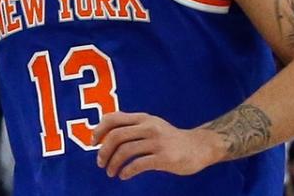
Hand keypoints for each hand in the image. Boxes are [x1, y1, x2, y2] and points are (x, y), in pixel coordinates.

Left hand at [93, 112, 218, 180]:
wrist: (200, 146)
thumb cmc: (171, 138)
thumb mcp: (152, 124)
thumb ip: (133, 126)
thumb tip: (105, 134)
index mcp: (143, 118)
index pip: (114, 118)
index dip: (99, 130)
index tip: (93, 142)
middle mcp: (149, 127)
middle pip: (116, 136)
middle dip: (103, 151)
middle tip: (100, 162)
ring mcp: (157, 142)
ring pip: (125, 151)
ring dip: (113, 164)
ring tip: (110, 172)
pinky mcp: (164, 157)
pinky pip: (138, 164)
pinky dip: (126, 171)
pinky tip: (123, 175)